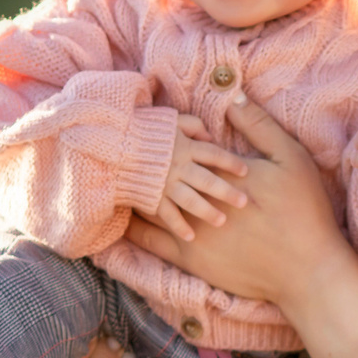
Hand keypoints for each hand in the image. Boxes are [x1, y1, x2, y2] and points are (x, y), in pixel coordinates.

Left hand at [124, 98, 348, 310]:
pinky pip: (148, 242)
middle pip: (155, 177)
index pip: (178, 150)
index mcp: (217, 172)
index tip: (141, 129)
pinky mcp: (189, 259)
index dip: (159, 139)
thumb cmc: (303, 210)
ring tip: (113, 181)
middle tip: (115, 151)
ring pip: (146, 208)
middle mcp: (196, 200)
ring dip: (131, 193)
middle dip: (136, 164)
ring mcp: (189, 231)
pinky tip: (117, 223)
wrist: (305, 268)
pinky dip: (131, 229)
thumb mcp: (290, 158)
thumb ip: (259, 126)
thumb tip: (233, 96)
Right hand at [152, 114, 249, 240]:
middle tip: (243, 202)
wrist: (112, 145)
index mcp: (185, 147)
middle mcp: (179, 167)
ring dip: (207, 211)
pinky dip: (179, 226)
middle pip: (208, 181)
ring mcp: (165, 184)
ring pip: (191, 200)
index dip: (230, 162)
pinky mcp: (151, 197)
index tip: (245, 172)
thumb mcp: (171, 120)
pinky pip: (168, 215)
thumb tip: (210, 136)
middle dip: (227, 192)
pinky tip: (191, 236)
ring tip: (221, 221)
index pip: (214, 154)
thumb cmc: (142, 130)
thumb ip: (193, 125)